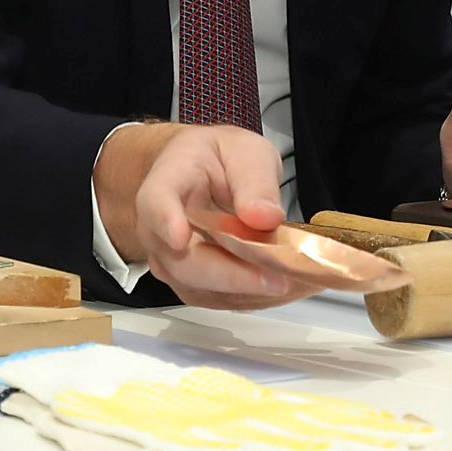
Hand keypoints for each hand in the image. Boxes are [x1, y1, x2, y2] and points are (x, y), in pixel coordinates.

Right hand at [93, 122, 320, 308]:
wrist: (201, 174)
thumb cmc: (220, 159)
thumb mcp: (245, 151)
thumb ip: (254, 180)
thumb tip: (264, 216)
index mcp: (167, 182)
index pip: (155, 203)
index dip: (165, 222)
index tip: (180, 238)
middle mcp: (159, 229)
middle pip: (181, 261)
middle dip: (231, 274)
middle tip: (278, 278)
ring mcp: (172, 261)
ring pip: (201, 289)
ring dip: (248, 291)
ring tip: (296, 283)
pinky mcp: (193, 284)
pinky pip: (219, 299)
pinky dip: (254, 297)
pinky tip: (288, 286)